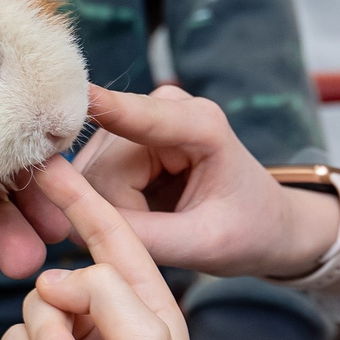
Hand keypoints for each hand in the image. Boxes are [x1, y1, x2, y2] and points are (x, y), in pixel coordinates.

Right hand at [69, 85, 336, 277]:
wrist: (265, 223)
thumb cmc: (247, 230)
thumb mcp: (206, 244)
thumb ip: (146, 236)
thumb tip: (74, 224)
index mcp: (202, 124)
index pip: (141, 119)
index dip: (109, 111)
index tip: (79, 94)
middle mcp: (166, 105)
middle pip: (101, 168)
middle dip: (117, 213)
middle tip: (160, 239)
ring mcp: (139, 116)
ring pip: (88, 176)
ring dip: (113, 211)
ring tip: (159, 225)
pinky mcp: (123, 134)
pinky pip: (89, 178)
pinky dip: (109, 206)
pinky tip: (144, 213)